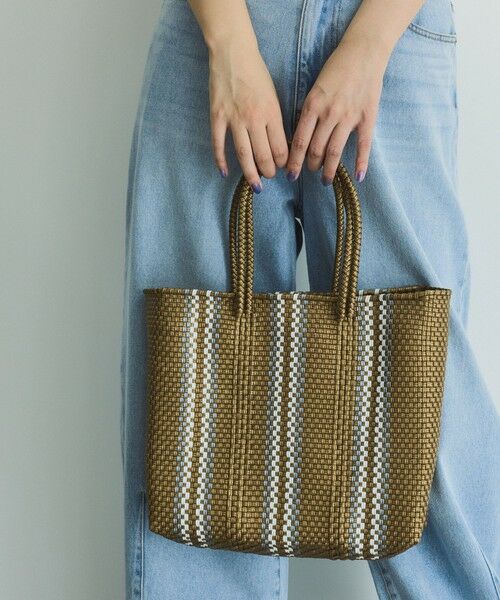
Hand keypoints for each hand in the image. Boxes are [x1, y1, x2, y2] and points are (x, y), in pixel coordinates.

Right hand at [208, 36, 288, 191]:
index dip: (283, 163)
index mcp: (271, 113)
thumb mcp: (274, 96)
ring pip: (244, 155)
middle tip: (270, 177)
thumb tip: (280, 144)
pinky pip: (219, 144)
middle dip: (269, 171)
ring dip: (251, 174)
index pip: (281, 148)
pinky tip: (225, 172)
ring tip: (256, 186)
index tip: (284, 168)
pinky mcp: (217, 117)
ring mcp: (234, 119)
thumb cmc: (256, 73)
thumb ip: (276, 120)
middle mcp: (254, 119)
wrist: (233, 53)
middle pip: (264, 156)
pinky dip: (221, 160)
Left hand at [286, 36, 387, 184]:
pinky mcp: (367, 117)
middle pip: (316, 149)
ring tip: (325, 180)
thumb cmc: (336, 68)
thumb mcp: (314, 89)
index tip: (290, 175)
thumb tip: (300, 138)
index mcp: (312, 105)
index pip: (299, 141)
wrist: (364, 51)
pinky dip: (360, 162)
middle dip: (310, 165)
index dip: (294, 161)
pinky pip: (363, 145)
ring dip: (329, 169)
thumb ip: (308, 113)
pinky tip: (358, 177)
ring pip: (335, 151)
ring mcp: (349, 116)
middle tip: (309, 172)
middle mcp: (329, 113)